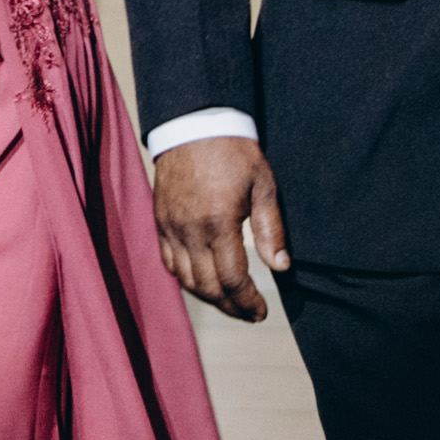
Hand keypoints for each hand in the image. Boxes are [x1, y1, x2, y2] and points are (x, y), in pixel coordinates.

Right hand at [153, 137, 288, 320]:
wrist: (193, 125)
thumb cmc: (234, 152)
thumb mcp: (263, 185)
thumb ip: (271, 229)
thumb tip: (281, 267)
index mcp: (218, 222)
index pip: (233, 280)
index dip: (248, 302)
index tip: (261, 312)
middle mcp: (190, 231)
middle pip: (208, 287)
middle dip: (231, 307)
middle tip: (249, 314)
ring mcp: (170, 228)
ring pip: (185, 280)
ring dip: (209, 298)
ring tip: (230, 302)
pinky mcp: (159, 222)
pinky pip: (168, 263)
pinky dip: (186, 280)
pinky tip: (203, 282)